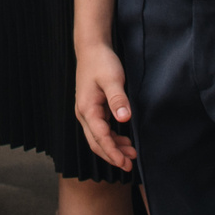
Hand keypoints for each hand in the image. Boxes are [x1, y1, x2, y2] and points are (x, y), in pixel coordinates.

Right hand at [73, 42, 136, 170]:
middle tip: (129, 165)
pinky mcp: (92, 109)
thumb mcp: (113, 78)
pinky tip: (124, 139)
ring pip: (98, 137)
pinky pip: (100, 129)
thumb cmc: (102, 62)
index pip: (100, 138)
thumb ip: (118, 99)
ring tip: (131, 154)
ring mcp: (87, 112)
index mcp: (87, 109)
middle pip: (96, 142)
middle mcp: (84, 113)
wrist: (92, 48)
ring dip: (113, 148)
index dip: (113, 152)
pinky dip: (111, 138)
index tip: (125, 162)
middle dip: (112, 155)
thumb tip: (125, 119)